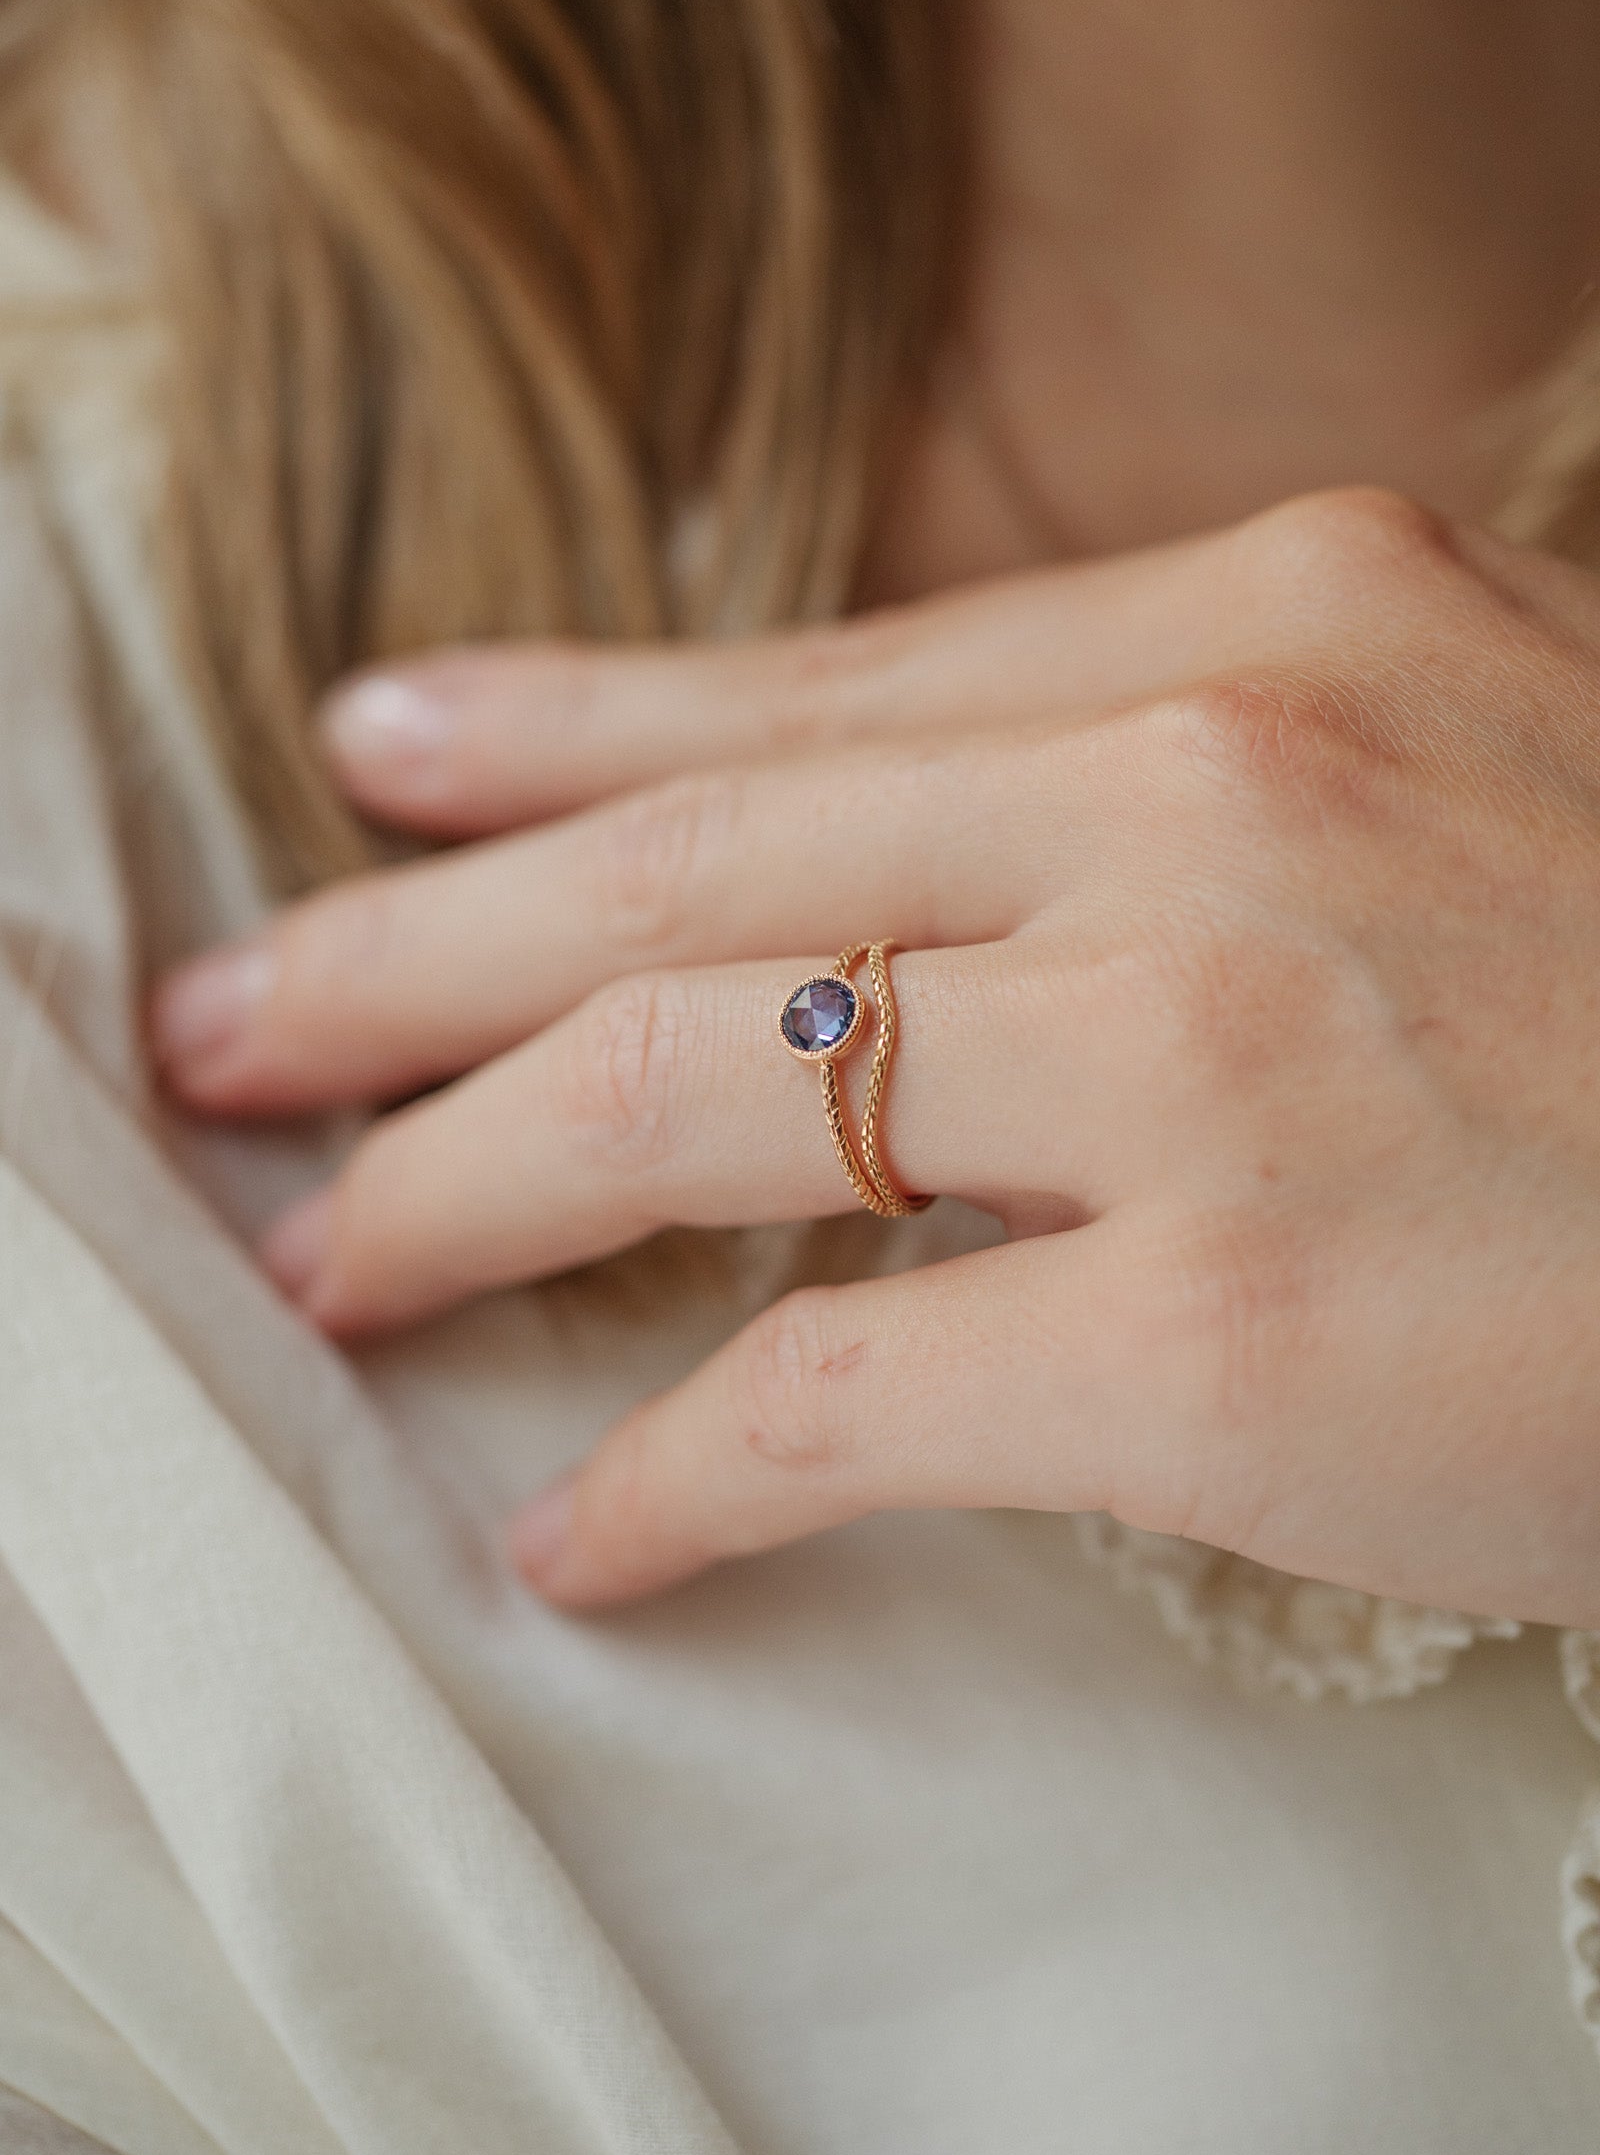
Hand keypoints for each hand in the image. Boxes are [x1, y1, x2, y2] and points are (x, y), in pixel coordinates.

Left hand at [151, 490, 1599, 1620]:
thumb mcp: (1443, 757)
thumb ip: (1163, 762)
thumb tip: (884, 841)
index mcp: (1275, 626)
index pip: (810, 687)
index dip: (554, 729)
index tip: (377, 767)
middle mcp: (1219, 793)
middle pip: (694, 872)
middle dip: (410, 959)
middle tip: (234, 1028)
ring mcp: (1218, 1051)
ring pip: (707, 1099)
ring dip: (466, 1189)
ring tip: (328, 1254)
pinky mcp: (1230, 1329)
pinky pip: (842, 1391)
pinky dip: (677, 1471)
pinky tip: (581, 1527)